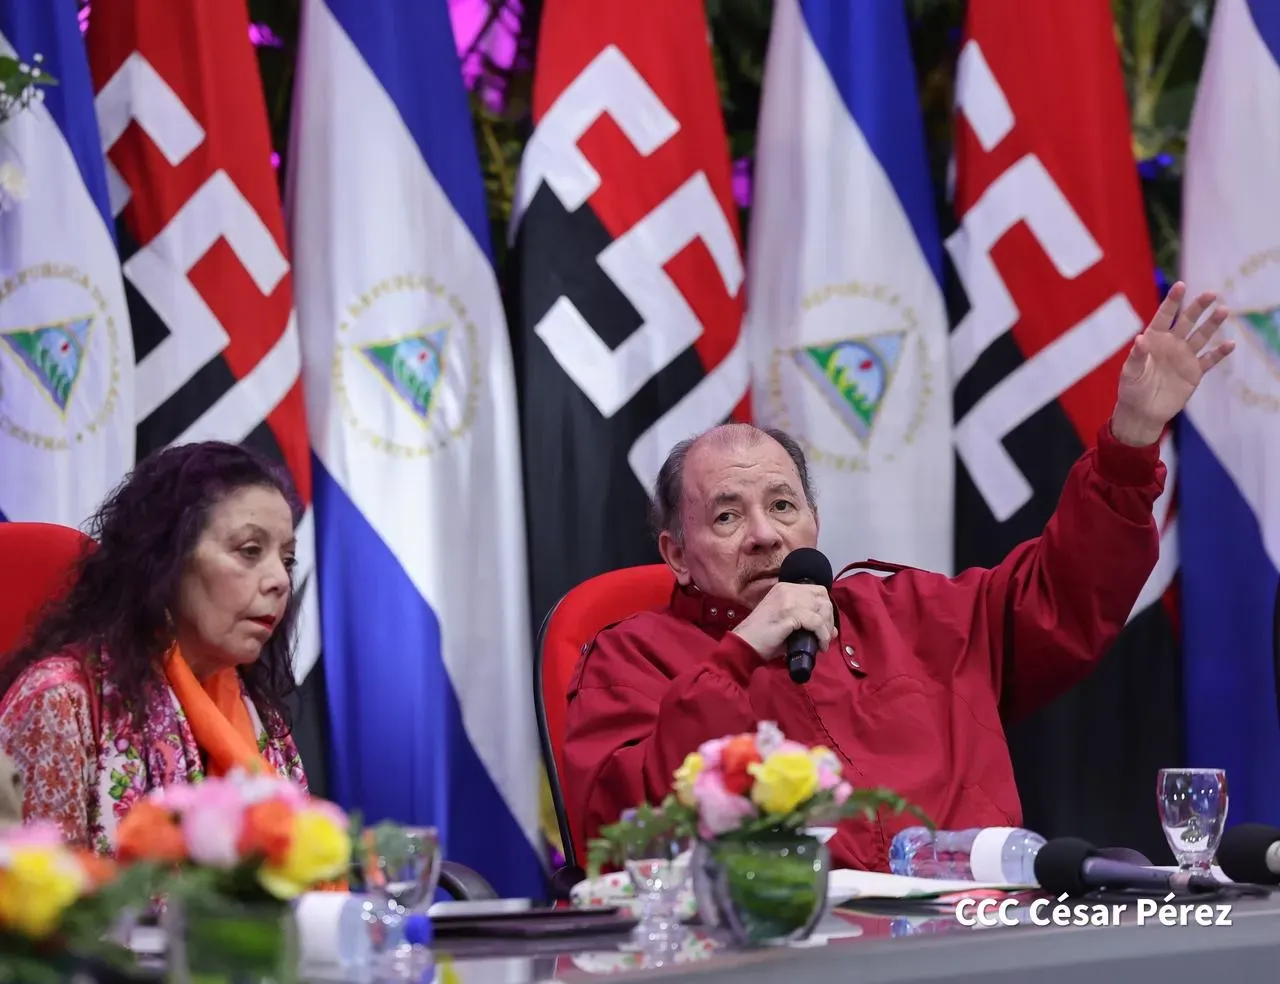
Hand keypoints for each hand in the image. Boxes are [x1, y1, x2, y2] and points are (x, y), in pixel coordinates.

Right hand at [731, 583, 834, 659]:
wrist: (744, 644)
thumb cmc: (763, 637)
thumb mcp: (788, 624)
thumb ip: (809, 623)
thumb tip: (832, 630)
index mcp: (785, 588)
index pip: (818, 591)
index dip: (825, 608)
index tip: (824, 626)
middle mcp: (787, 589)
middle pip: (822, 598)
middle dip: (828, 618)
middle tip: (824, 636)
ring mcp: (788, 600)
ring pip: (822, 609)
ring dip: (826, 628)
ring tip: (822, 643)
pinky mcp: (789, 613)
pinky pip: (816, 622)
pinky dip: (822, 635)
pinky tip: (820, 645)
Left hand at [1110, 281, 1234, 445]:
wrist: (1142, 411)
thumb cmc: (1131, 389)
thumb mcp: (1130, 373)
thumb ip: (1137, 356)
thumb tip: (1140, 339)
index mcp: (1153, 339)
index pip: (1164, 316)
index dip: (1172, 301)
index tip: (1181, 285)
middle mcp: (1171, 344)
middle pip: (1187, 321)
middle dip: (1198, 307)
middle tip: (1211, 293)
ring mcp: (1184, 356)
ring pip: (1201, 336)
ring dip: (1213, 324)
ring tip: (1224, 310)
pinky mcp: (1195, 372)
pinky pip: (1210, 360)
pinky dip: (1220, 352)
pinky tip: (1230, 343)